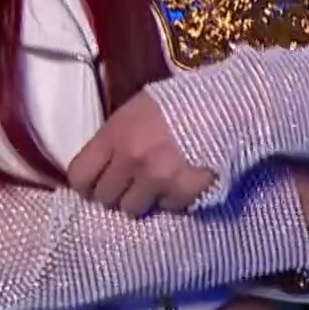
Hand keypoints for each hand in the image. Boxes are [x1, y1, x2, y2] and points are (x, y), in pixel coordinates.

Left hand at [67, 93, 215, 215]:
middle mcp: (131, 160)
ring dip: (142, 200)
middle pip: (105, 198)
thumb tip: (102, 161)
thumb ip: (116, 135)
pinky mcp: (183, 192)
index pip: (80, 175)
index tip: (95, 183)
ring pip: (132, 209)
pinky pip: (166, 209)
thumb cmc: (180, 100)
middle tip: (129, 184)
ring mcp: (157, 179)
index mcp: (116, 134)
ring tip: (155, 185)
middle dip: (115, 192)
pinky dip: (171, 199)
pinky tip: (179, 181)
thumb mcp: (138, 107)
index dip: (86, 183)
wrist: (228, 104)